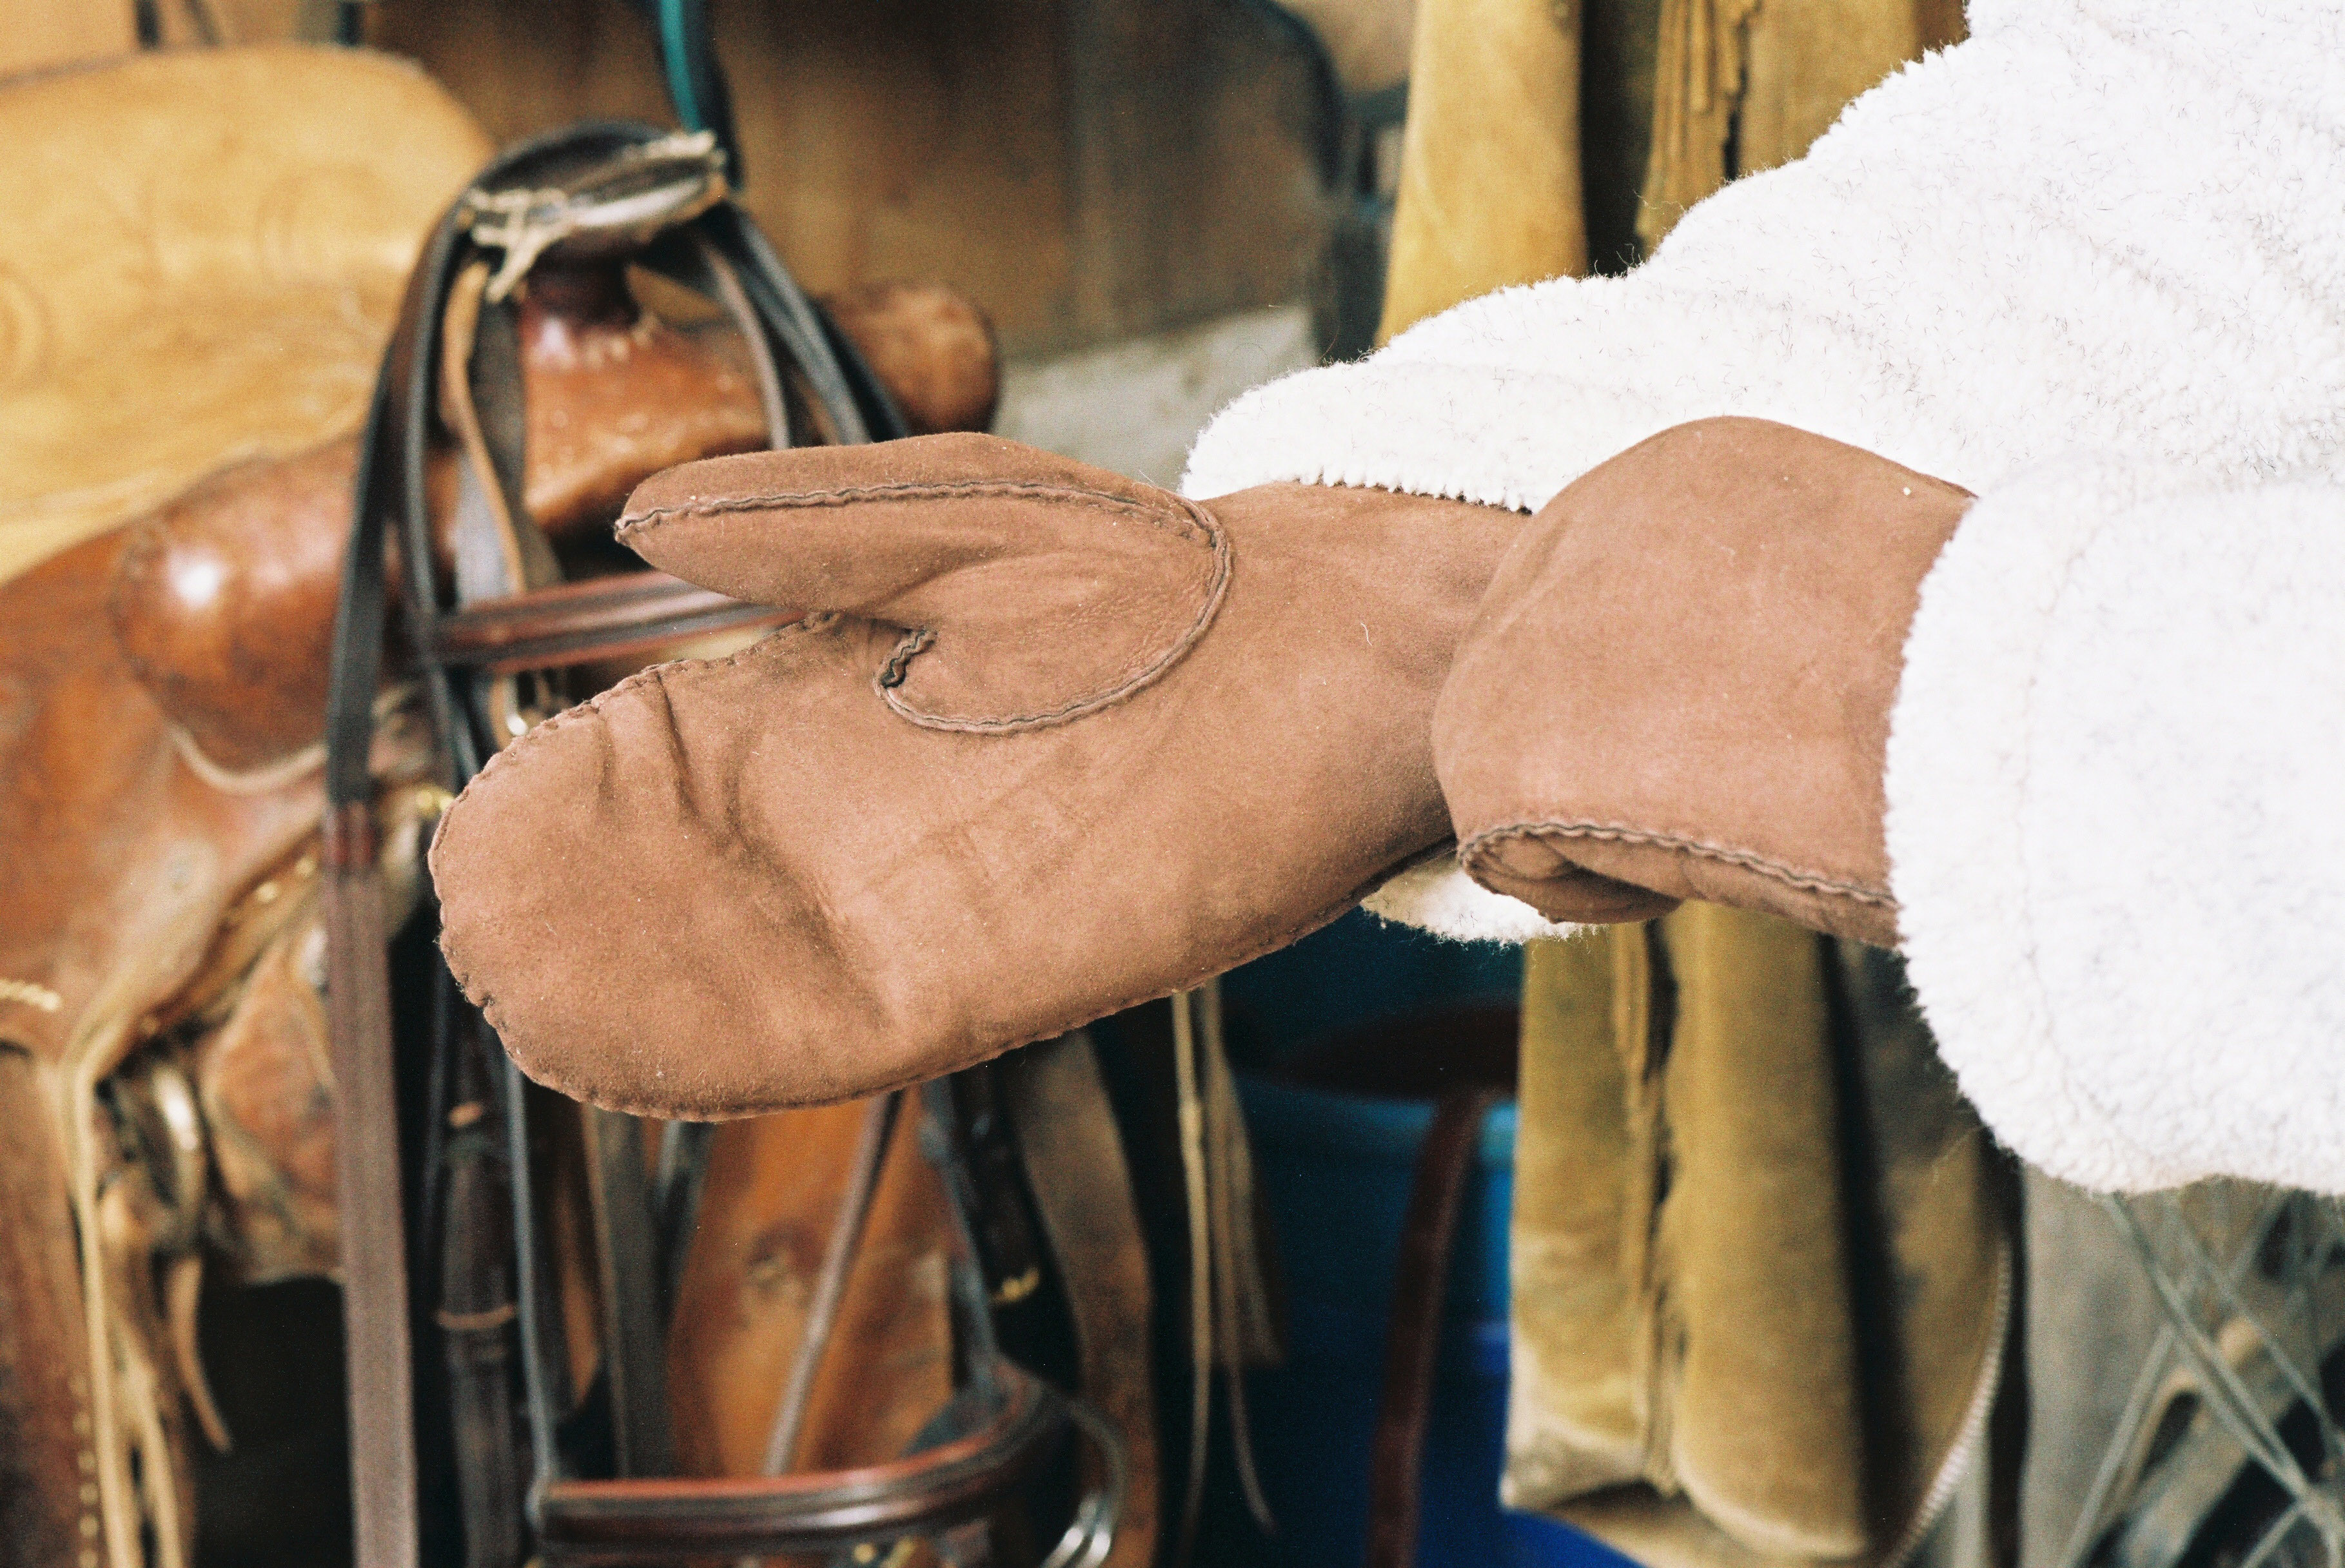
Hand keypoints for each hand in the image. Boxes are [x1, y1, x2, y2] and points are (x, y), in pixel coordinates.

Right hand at [432, 434, 1519, 1113]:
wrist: (1345, 654)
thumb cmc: (1165, 577)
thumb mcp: (964, 515)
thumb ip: (811, 527)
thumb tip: (637, 521)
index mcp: (846, 713)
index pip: (674, 769)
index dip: (579, 801)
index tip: (493, 821)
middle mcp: (872, 828)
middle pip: (691, 889)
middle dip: (584, 914)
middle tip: (477, 927)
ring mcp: (934, 909)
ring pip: (747, 971)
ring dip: (633, 990)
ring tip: (516, 993)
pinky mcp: (1010, 976)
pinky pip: (842, 1026)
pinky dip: (735, 1038)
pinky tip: (641, 1035)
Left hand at [1435, 418, 1971, 946]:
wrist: (1970, 718)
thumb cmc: (1967, 666)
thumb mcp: (1853, 578)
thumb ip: (1760, 601)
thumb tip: (1750, 670)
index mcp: (1672, 474)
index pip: (1604, 601)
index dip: (1664, 692)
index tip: (1759, 731)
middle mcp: (1571, 531)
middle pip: (1535, 676)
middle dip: (1608, 755)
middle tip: (1730, 796)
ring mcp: (1516, 641)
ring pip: (1509, 763)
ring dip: (1602, 823)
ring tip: (1724, 825)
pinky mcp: (1494, 756)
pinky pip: (1505, 855)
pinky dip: (1592, 891)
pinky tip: (1687, 877)